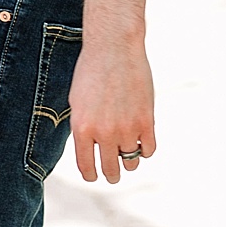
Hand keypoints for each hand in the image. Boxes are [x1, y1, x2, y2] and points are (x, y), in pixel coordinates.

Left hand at [67, 38, 155, 183]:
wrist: (113, 49)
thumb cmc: (90, 72)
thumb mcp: (77, 101)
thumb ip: (83, 127)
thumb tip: (89, 151)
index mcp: (81, 128)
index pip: (86, 166)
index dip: (91, 175)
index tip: (94, 177)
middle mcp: (104, 132)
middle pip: (110, 168)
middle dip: (111, 174)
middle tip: (113, 175)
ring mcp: (127, 128)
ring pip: (131, 161)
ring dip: (129, 161)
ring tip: (126, 156)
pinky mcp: (147, 122)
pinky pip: (149, 150)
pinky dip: (145, 150)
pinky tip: (140, 143)